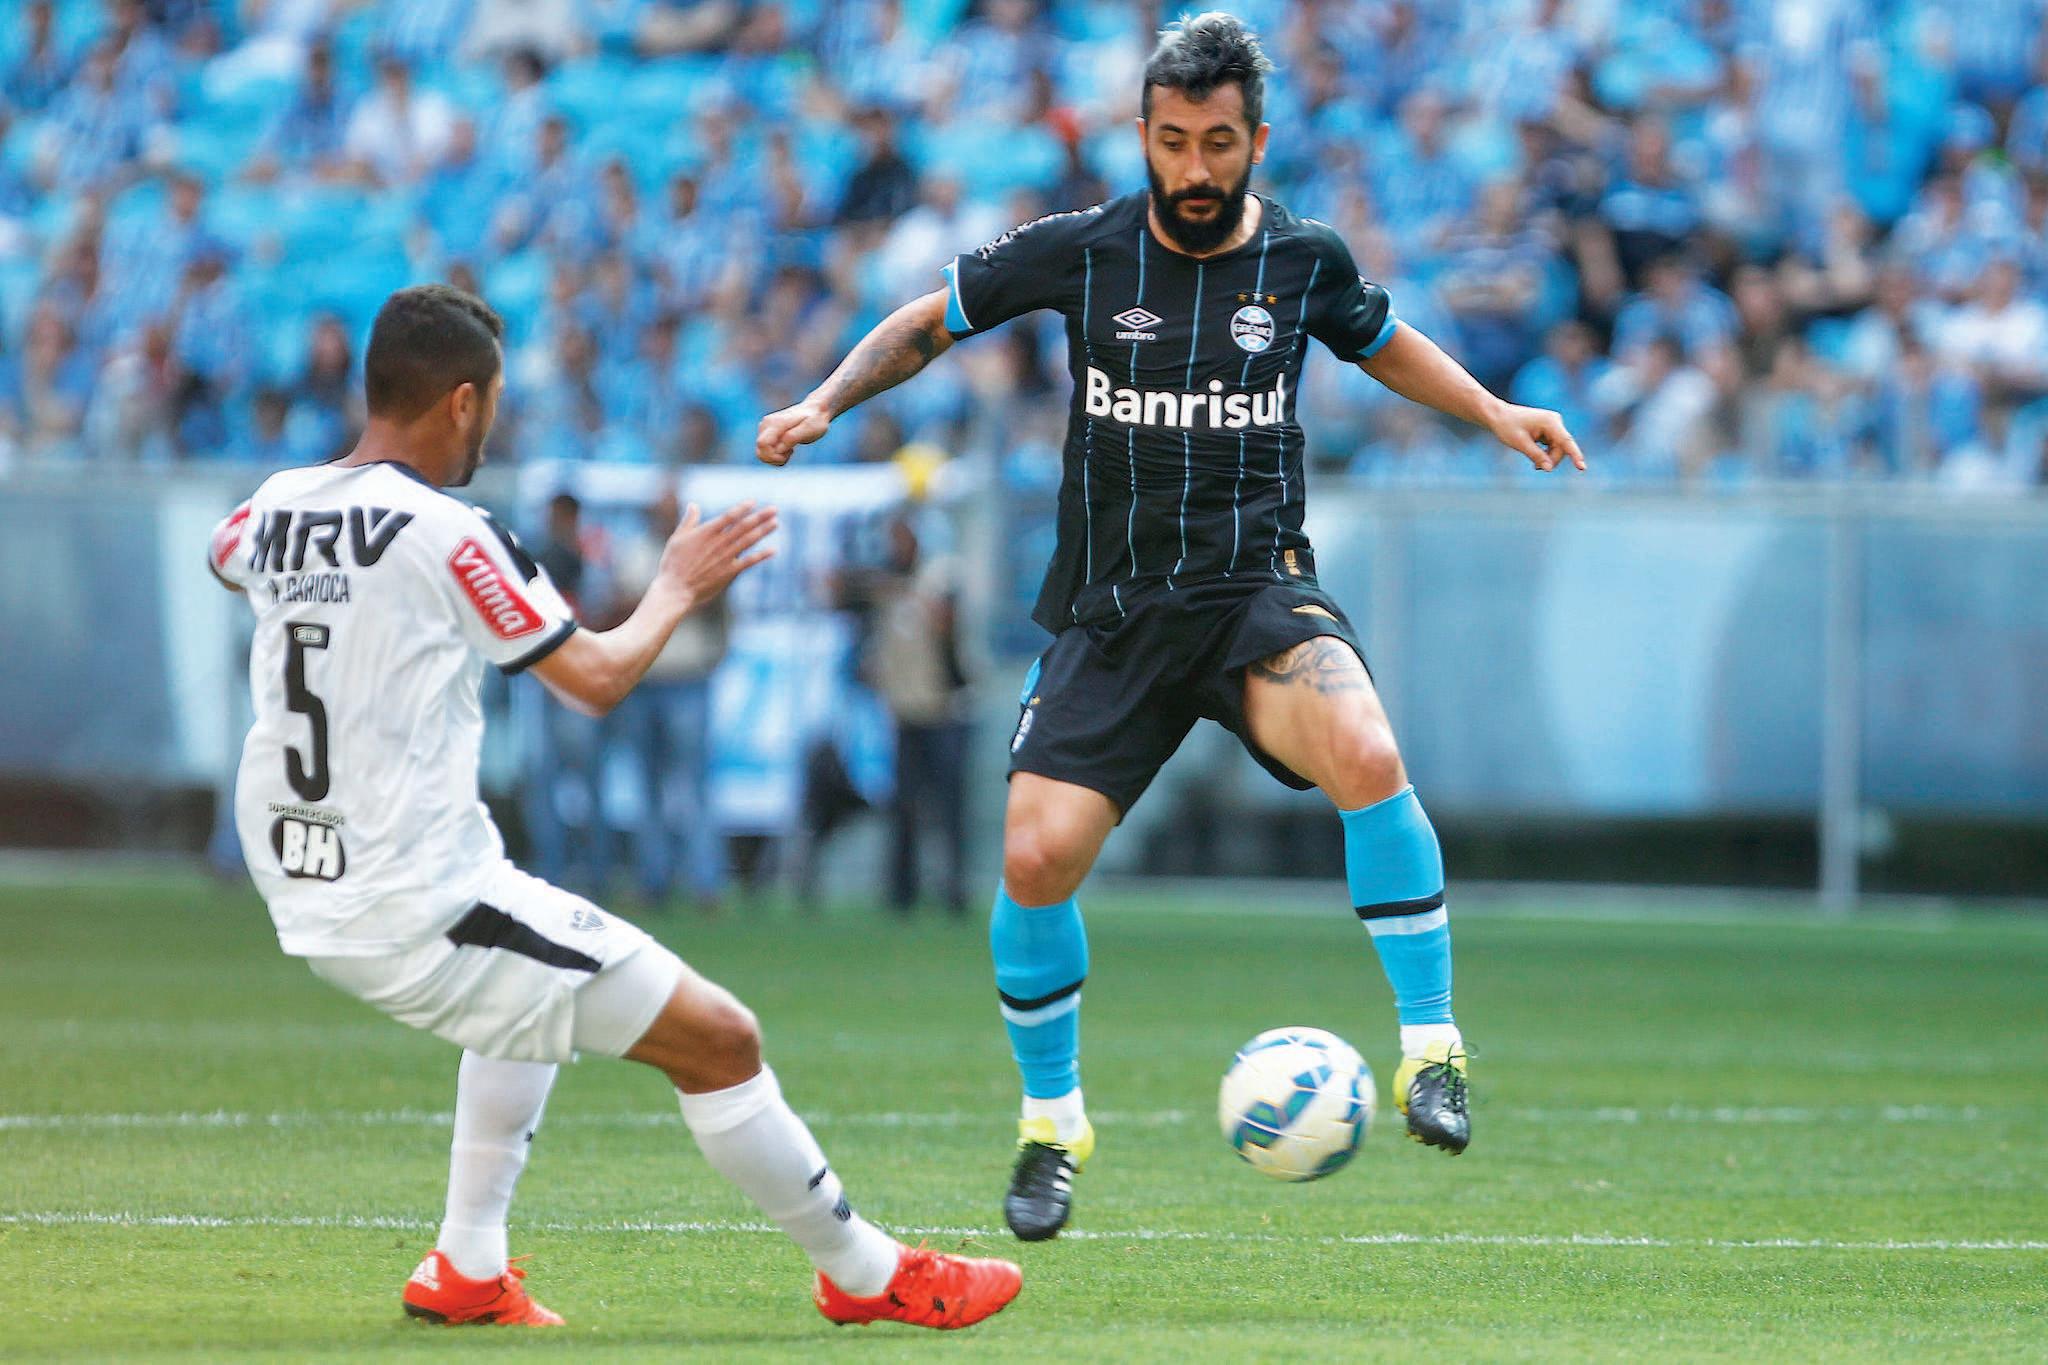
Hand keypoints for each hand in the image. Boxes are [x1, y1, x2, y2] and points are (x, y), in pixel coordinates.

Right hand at [658, 501, 777, 606]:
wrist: (675, 588)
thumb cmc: (673, 564)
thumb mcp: (677, 538)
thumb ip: (689, 521)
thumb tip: (693, 505)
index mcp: (706, 532)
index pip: (729, 516)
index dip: (742, 508)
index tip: (753, 502)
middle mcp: (719, 542)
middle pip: (744, 526)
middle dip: (760, 516)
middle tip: (774, 509)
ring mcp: (725, 557)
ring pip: (748, 540)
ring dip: (764, 531)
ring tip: (776, 522)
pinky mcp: (729, 572)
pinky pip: (749, 562)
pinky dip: (762, 555)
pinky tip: (773, 550)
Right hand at [755, 400, 830, 465]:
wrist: (815, 410)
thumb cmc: (814, 421)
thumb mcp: (809, 429)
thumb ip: (793, 437)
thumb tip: (779, 447)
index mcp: (775, 423)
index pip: (762, 444)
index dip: (773, 456)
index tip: (790, 453)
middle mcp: (766, 424)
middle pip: (760, 451)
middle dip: (775, 458)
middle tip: (791, 452)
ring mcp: (765, 428)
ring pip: (761, 452)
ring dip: (776, 457)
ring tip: (790, 450)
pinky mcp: (767, 433)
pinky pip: (765, 451)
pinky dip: (776, 455)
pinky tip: (788, 448)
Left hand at [1487, 402, 1586, 472]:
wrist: (1499, 415)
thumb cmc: (1507, 427)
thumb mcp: (1520, 444)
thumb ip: (1536, 456)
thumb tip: (1549, 468)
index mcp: (1550, 422)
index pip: (1566, 441)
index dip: (1575, 455)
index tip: (1582, 468)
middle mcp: (1555, 422)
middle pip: (1561, 448)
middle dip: (1551, 460)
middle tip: (1535, 467)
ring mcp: (1553, 425)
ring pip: (1558, 449)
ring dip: (1548, 458)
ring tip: (1534, 464)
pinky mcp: (1550, 430)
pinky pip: (1553, 446)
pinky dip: (1546, 454)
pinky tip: (1536, 457)